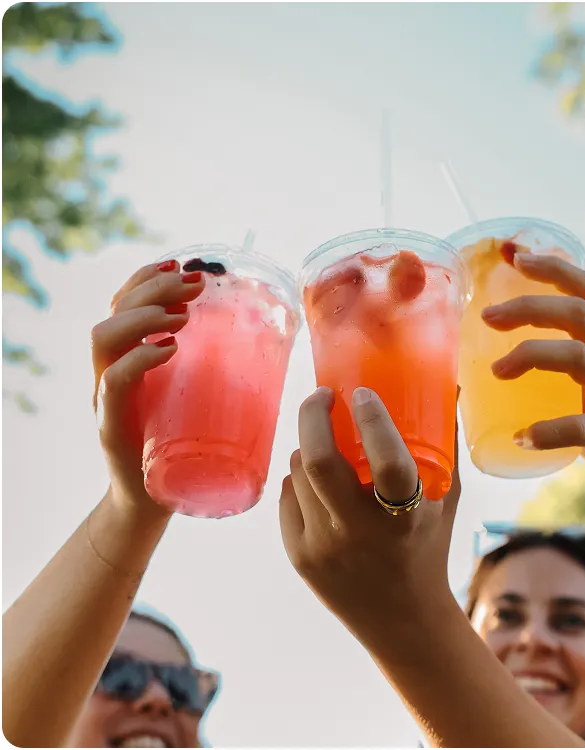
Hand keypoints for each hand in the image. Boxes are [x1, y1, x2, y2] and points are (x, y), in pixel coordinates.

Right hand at [91, 260, 204, 515]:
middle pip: (115, 311)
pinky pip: (112, 383)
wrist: (152, 502)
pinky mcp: (110, 426)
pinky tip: (168, 350)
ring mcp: (106, 397)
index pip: (124, 303)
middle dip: (154, 287)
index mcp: (130, 358)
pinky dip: (138, 360)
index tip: (183, 264)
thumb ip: (220, 369)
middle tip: (194, 285)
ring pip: (105, 339)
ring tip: (183, 316)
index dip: (148, 277)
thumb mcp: (200, 397)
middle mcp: (111, 371)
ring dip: (144, 317)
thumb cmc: (183, 446)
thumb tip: (275, 341)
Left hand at [279, 385, 460, 645]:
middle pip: (318, 461)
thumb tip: (451, 388)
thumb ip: (445, 447)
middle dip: (313, 415)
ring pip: (297, 472)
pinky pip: (287, 496)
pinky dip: (298, 478)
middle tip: (322, 396)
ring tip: (324, 441)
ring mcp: (322, 547)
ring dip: (307, 445)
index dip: (373, 420)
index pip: (386, 462)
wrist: (402, 621)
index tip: (362, 393)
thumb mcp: (446, 501)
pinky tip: (315, 480)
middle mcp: (358, 534)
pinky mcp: (298, 557)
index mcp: (403, 520)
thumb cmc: (427, 550)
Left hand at [482, 252, 584, 524]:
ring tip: (496, 372)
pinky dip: (545, 431)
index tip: (514, 255)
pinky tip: (521, 438)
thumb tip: (488, 366)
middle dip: (527, 307)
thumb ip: (560, 369)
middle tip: (487, 317)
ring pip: (576, 356)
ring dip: (529, 356)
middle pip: (576, 312)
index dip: (554, 267)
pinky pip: (580, 425)